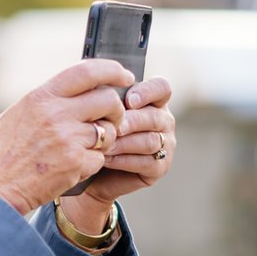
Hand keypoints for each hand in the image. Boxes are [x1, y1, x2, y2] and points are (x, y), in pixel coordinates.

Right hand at [0, 59, 133, 214]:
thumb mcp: (16, 114)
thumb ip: (45, 101)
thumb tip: (71, 91)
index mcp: (41, 97)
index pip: (87, 71)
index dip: (112, 70)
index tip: (124, 75)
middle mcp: (56, 114)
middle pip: (108, 100)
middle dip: (115, 110)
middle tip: (110, 119)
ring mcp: (68, 140)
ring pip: (109, 131)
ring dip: (104, 139)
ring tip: (85, 147)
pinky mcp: (76, 165)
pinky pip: (101, 157)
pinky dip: (93, 162)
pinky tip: (74, 166)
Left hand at [80, 76, 175, 207]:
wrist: (91, 170)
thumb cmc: (95, 134)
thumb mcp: (98, 112)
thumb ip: (104, 99)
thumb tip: (100, 86)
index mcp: (152, 101)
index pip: (161, 88)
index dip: (147, 92)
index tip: (129, 101)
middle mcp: (163, 121)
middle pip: (154, 117)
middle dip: (130, 122)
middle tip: (111, 126)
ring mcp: (165, 145)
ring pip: (150, 141)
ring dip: (123, 143)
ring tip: (102, 145)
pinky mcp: (160, 167)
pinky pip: (146, 162)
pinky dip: (123, 161)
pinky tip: (106, 159)